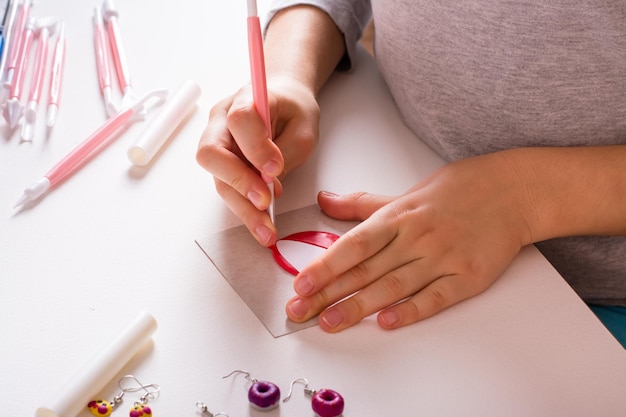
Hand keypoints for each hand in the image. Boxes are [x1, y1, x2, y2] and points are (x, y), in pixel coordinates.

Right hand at [197, 75, 319, 245]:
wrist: (283, 101)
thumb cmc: (293, 109)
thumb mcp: (303, 128)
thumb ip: (286, 152)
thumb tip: (269, 182)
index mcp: (245, 99)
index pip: (240, 120)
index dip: (255, 147)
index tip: (275, 168)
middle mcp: (222, 121)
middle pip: (213, 153)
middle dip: (239, 183)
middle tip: (265, 203)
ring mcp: (217, 143)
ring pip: (219, 179)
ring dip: (242, 207)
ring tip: (266, 230)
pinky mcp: (222, 164)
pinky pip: (228, 189)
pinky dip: (245, 209)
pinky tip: (261, 225)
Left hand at [286, 152, 533, 331]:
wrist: (512, 191)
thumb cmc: (457, 190)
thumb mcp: (405, 192)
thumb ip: (362, 204)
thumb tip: (325, 200)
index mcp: (398, 216)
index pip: (353, 245)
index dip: (324, 265)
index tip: (299, 284)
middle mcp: (417, 237)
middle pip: (366, 270)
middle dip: (329, 293)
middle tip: (299, 312)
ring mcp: (443, 257)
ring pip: (393, 286)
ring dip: (359, 307)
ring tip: (329, 323)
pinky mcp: (468, 276)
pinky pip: (436, 297)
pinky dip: (411, 310)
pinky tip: (387, 322)